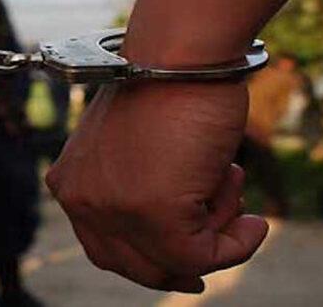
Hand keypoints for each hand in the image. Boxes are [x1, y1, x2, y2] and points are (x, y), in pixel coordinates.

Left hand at [46, 81, 267, 291]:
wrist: (178, 55)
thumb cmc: (165, 90)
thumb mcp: (133, 149)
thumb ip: (135, 191)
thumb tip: (171, 239)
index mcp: (69, 183)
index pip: (103, 247)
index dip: (149, 260)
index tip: (187, 265)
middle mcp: (79, 200)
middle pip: (130, 263)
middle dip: (181, 260)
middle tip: (222, 240)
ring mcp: (112, 208)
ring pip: (170, 261)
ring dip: (215, 233)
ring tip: (228, 181)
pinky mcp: (153, 213)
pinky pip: (201, 256)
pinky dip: (236, 244)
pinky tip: (254, 221)